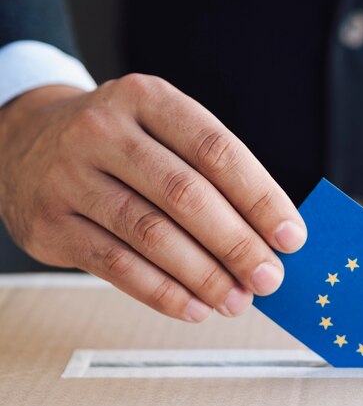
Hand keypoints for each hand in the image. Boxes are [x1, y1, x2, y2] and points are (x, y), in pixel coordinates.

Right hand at [0, 74, 306, 321]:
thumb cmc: (118, 142)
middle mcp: (104, 131)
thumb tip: (267, 234)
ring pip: (150, 234)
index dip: (260, 197)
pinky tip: (193, 307)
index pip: (216, 150)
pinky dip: (161, 292)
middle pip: (185, 194)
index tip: (290, 236)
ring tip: (236, 299)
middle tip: (269, 276)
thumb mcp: (160, 131)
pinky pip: (114, 265)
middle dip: (237, 243)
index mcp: (148, 99)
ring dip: (203, 275)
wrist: (28, 140)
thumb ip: (209, 174)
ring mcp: (70, 176)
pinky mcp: (48, 222)